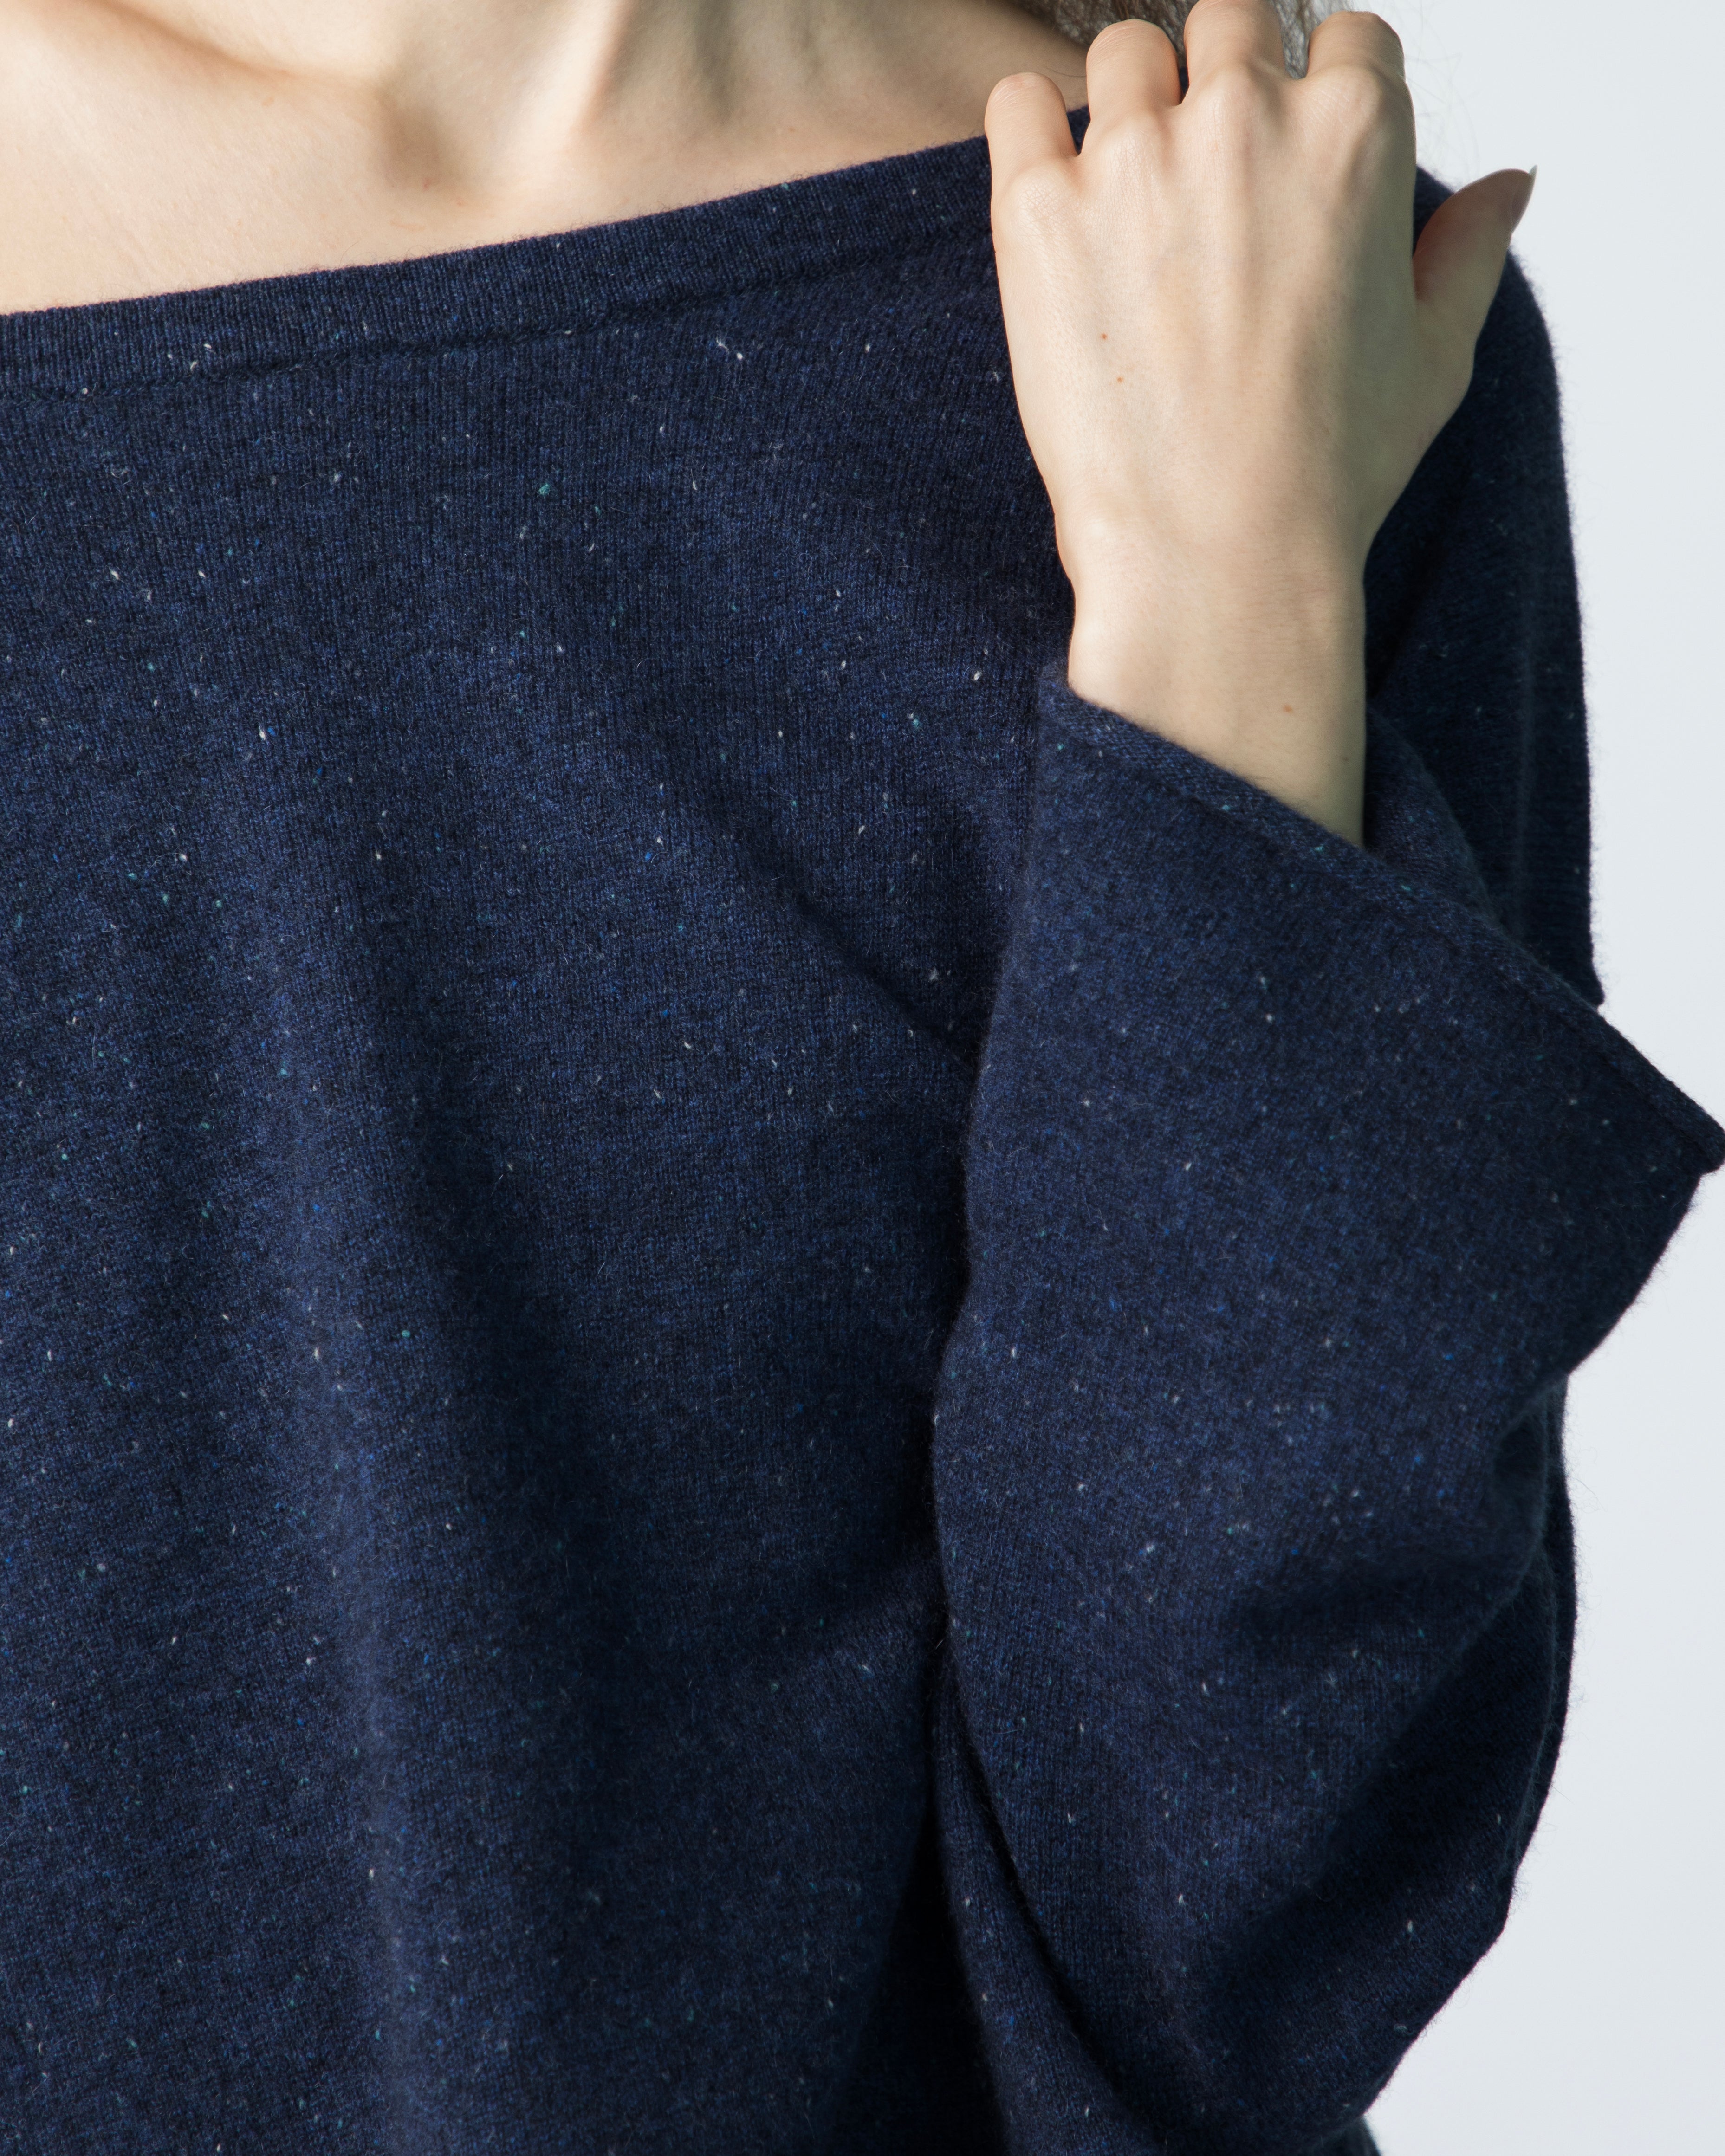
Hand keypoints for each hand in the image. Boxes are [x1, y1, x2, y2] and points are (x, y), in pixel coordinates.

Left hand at [984, 0, 1532, 840]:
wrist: (1215, 557)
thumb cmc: (1331, 472)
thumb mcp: (1436, 358)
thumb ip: (1471, 248)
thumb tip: (1512, 181)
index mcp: (1357, 136)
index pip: (1342, 38)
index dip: (1315, 98)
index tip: (1291, 168)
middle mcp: (1247, 121)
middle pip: (1228, 25)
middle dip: (1221, 88)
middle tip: (1204, 188)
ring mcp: (1137, 160)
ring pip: (1126, 54)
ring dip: (1130, 106)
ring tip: (1128, 203)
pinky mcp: (1040, 211)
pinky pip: (1020, 103)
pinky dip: (1032, 128)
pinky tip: (1052, 190)